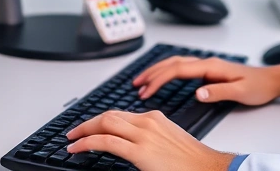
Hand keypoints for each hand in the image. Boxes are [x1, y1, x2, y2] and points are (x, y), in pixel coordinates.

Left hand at [66, 110, 233, 170]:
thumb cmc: (191, 161)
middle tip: (74, 132)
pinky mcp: (140, 151)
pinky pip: (105, 142)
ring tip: (72, 140)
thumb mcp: (167, 141)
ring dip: (83, 131)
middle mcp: (147, 121)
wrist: (208, 167)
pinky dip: (87, 143)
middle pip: (108, 115)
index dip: (99, 120)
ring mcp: (143, 134)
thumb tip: (130, 145)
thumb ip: (149, 138)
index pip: (118, 114)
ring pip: (104, 123)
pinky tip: (77, 149)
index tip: (89, 128)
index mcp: (154, 118)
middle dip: (87, 123)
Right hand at [132, 56, 279, 105]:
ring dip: (157, 71)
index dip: (159, 79)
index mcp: (211, 66)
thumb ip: (218, 92)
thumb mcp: (240, 92)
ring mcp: (206, 66)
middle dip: (151, 73)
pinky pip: (181, 68)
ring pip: (175, 63)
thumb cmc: (258, 85)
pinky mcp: (207, 71)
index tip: (146, 90)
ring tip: (142, 81)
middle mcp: (206, 63)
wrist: (271, 80)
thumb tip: (198, 93)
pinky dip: (167, 72)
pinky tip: (162, 79)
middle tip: (136, 85)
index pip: (178, 70)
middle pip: (172, 63)